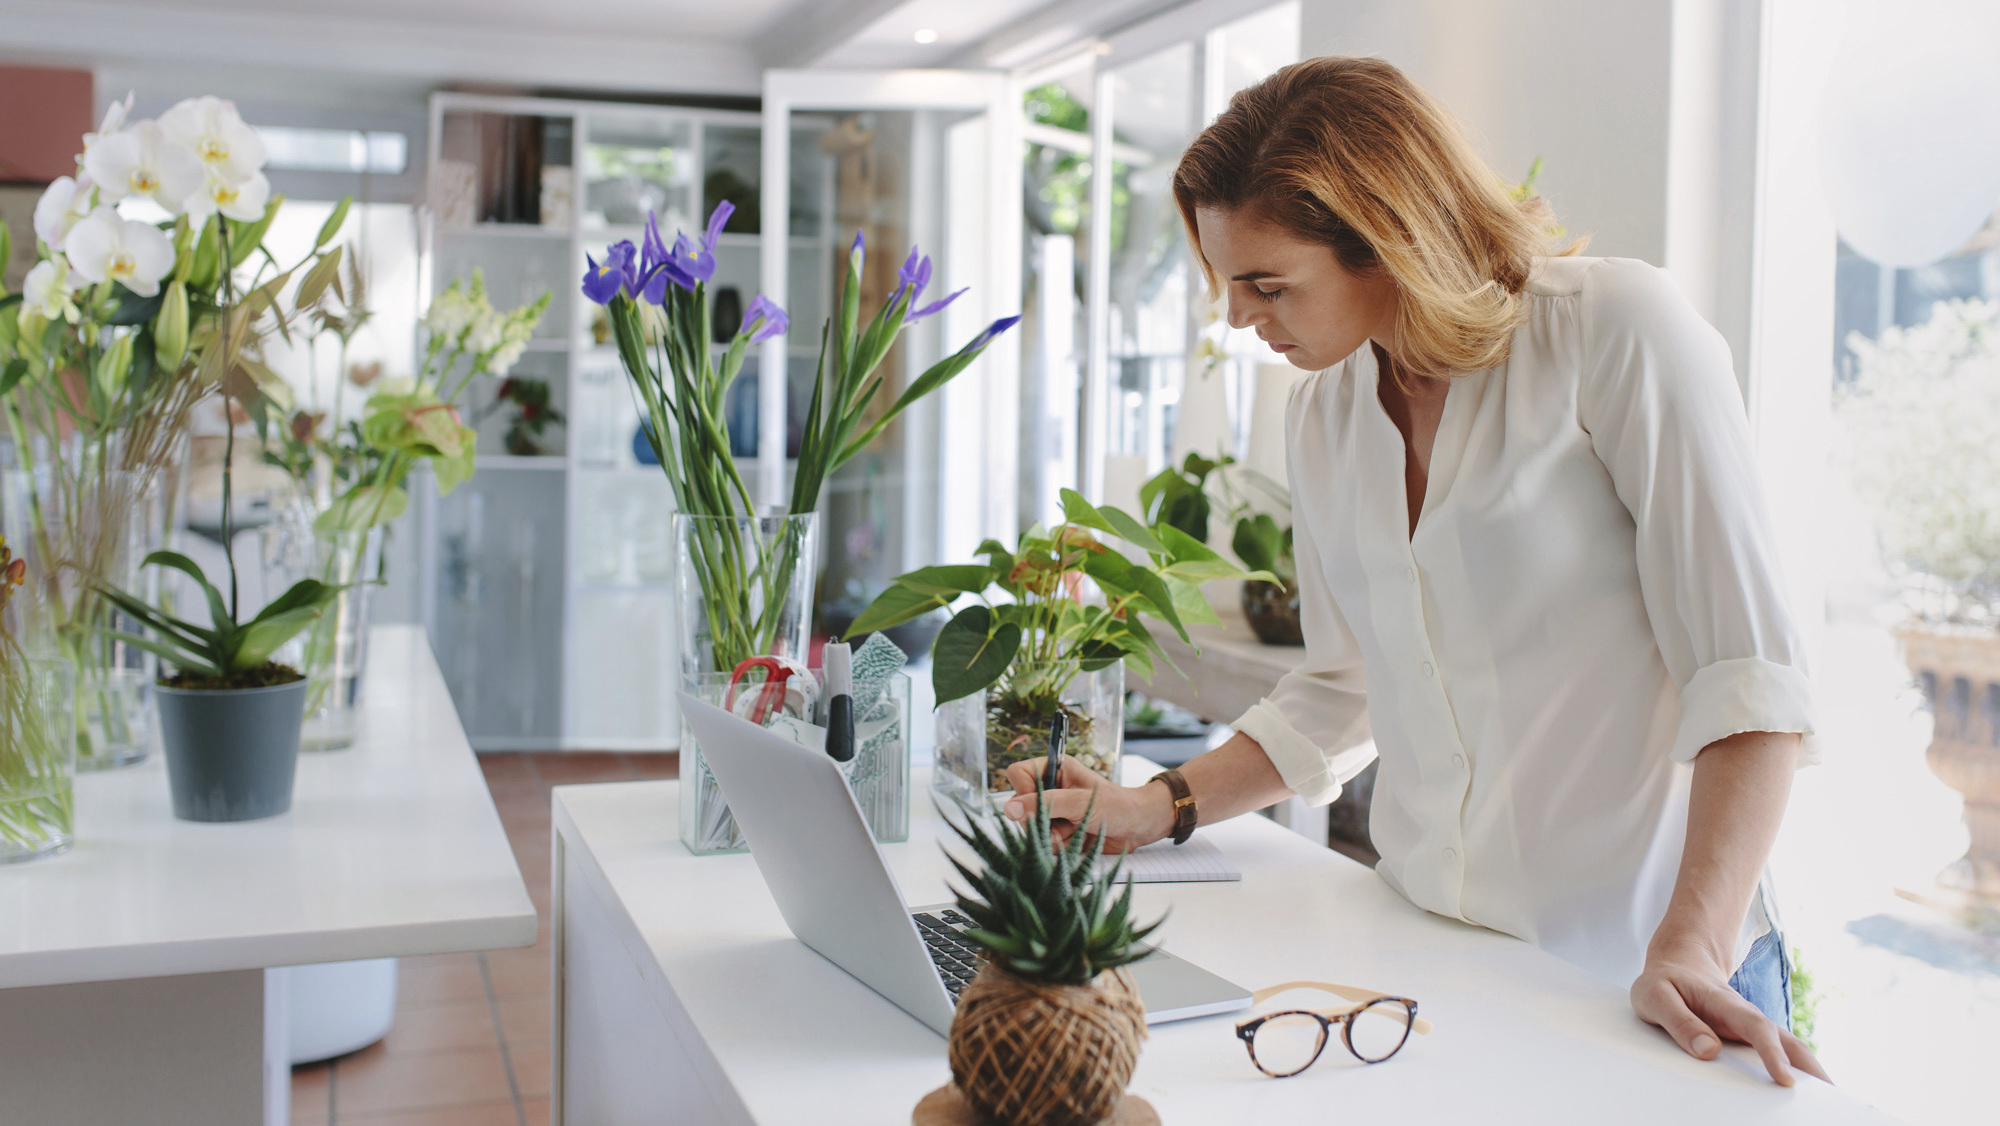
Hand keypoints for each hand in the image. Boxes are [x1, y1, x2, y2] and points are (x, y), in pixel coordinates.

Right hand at [1000, 755, 1174, 853]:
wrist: (1140, 826)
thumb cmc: (1117, 806)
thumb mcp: (1079, 803)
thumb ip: (1044, 804)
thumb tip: (1009, 809)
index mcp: (1055, 769)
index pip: (1018, 774)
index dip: (1024, 792)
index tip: (1041, 804)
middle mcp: (1052, 788)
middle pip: (1022, 806)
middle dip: (1042, 821)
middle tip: (1064, 824)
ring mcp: (1056, 810)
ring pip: (1033, 827)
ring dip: (1054, 836)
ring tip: (1077, 831)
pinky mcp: (1062, 829)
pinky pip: (1046, 841)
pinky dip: (1061, 845)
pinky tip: (1079, 840)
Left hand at [1630, 941, 1829, 1086]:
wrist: (1679, 963)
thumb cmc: (1665, 982)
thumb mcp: (1655, 996)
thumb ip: (1679, 1021)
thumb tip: (1708, 1050)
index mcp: (1724, 1004)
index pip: (1756, 1028)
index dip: (1772, 1053)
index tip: (1785, 1079)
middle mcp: (1746, 1015)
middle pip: (1787, 1041)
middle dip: (1811, 1068)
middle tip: (1830, 1097)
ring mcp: (1752, 1026)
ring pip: (1789, 1047)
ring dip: (1810, 1071)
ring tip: (1826, 1102)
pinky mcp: (1751, 1036)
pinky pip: (1778, 1052)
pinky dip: (1796, 1070)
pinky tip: (1803, 1091)